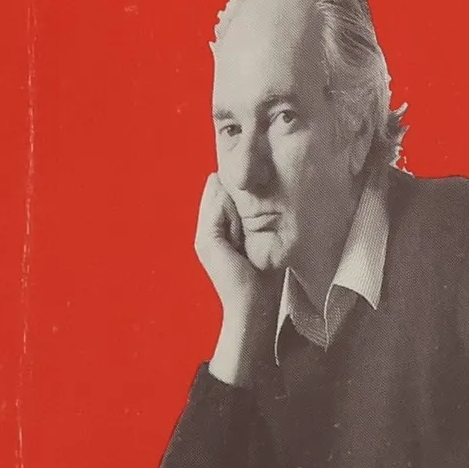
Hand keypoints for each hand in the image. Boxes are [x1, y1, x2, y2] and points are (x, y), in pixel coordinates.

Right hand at [195, 174, 276, 385]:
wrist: (254, 308)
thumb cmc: (264, 279)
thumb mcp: (263, 243)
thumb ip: (256, 222)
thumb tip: (261, 193)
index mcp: (220, 233)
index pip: (224, 196)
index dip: (236, 181)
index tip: (248, 160)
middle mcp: (208, 232)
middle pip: (219, 193)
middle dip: (233, 179)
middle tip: (243, 159)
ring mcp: (204, 237)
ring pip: (217, 197)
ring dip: (232, 187)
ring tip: (242, 171)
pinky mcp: (206, 241)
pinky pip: (216, 210)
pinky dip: (226, 200)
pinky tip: (239, 192)